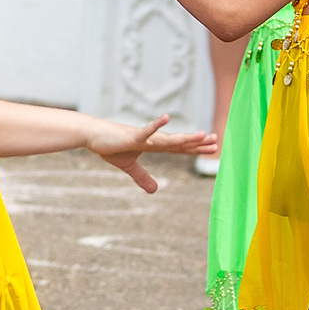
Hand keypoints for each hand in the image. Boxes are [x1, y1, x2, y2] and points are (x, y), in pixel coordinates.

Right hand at [87, 112, 217, 192]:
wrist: (92, 135)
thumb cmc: (110, 146)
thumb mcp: (128, 166)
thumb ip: (142, 177)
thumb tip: (155, 191)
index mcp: (153, 146)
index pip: (178, 148)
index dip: (194, 149)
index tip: (211, 148)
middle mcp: (152, 140)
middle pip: (179, 143)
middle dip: (197, 143)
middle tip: (216, 141)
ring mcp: (143, 137)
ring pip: (168, 139)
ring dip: (185, 138)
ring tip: (202, 135)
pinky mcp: (131, 136)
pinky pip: (146, 132)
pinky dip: (155, 126)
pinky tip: (166, 118)